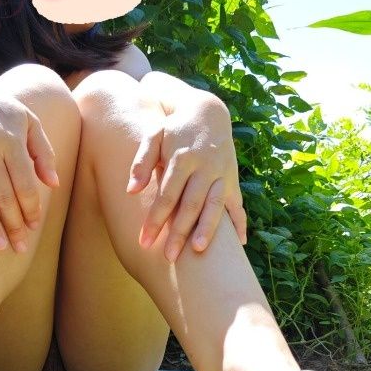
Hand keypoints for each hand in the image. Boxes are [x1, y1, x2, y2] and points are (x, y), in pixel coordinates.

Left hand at [126, 90, 246, 261]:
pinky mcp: (233, 180)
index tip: (144, 242)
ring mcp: (222, 174)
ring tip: (199, 251)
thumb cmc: (173, 130)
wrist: (207, 113)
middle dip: (179, 232)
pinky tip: (239, 245)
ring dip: (208, 229)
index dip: (155, 219)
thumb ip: (141, 162)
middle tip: (168, 258)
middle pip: (191, 204)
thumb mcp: (154, 136)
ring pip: (216, 206)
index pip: (167, 195)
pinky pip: (238, 206)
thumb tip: (131, 191)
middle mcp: (205, 167)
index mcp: (182, 158)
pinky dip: (240, 225)